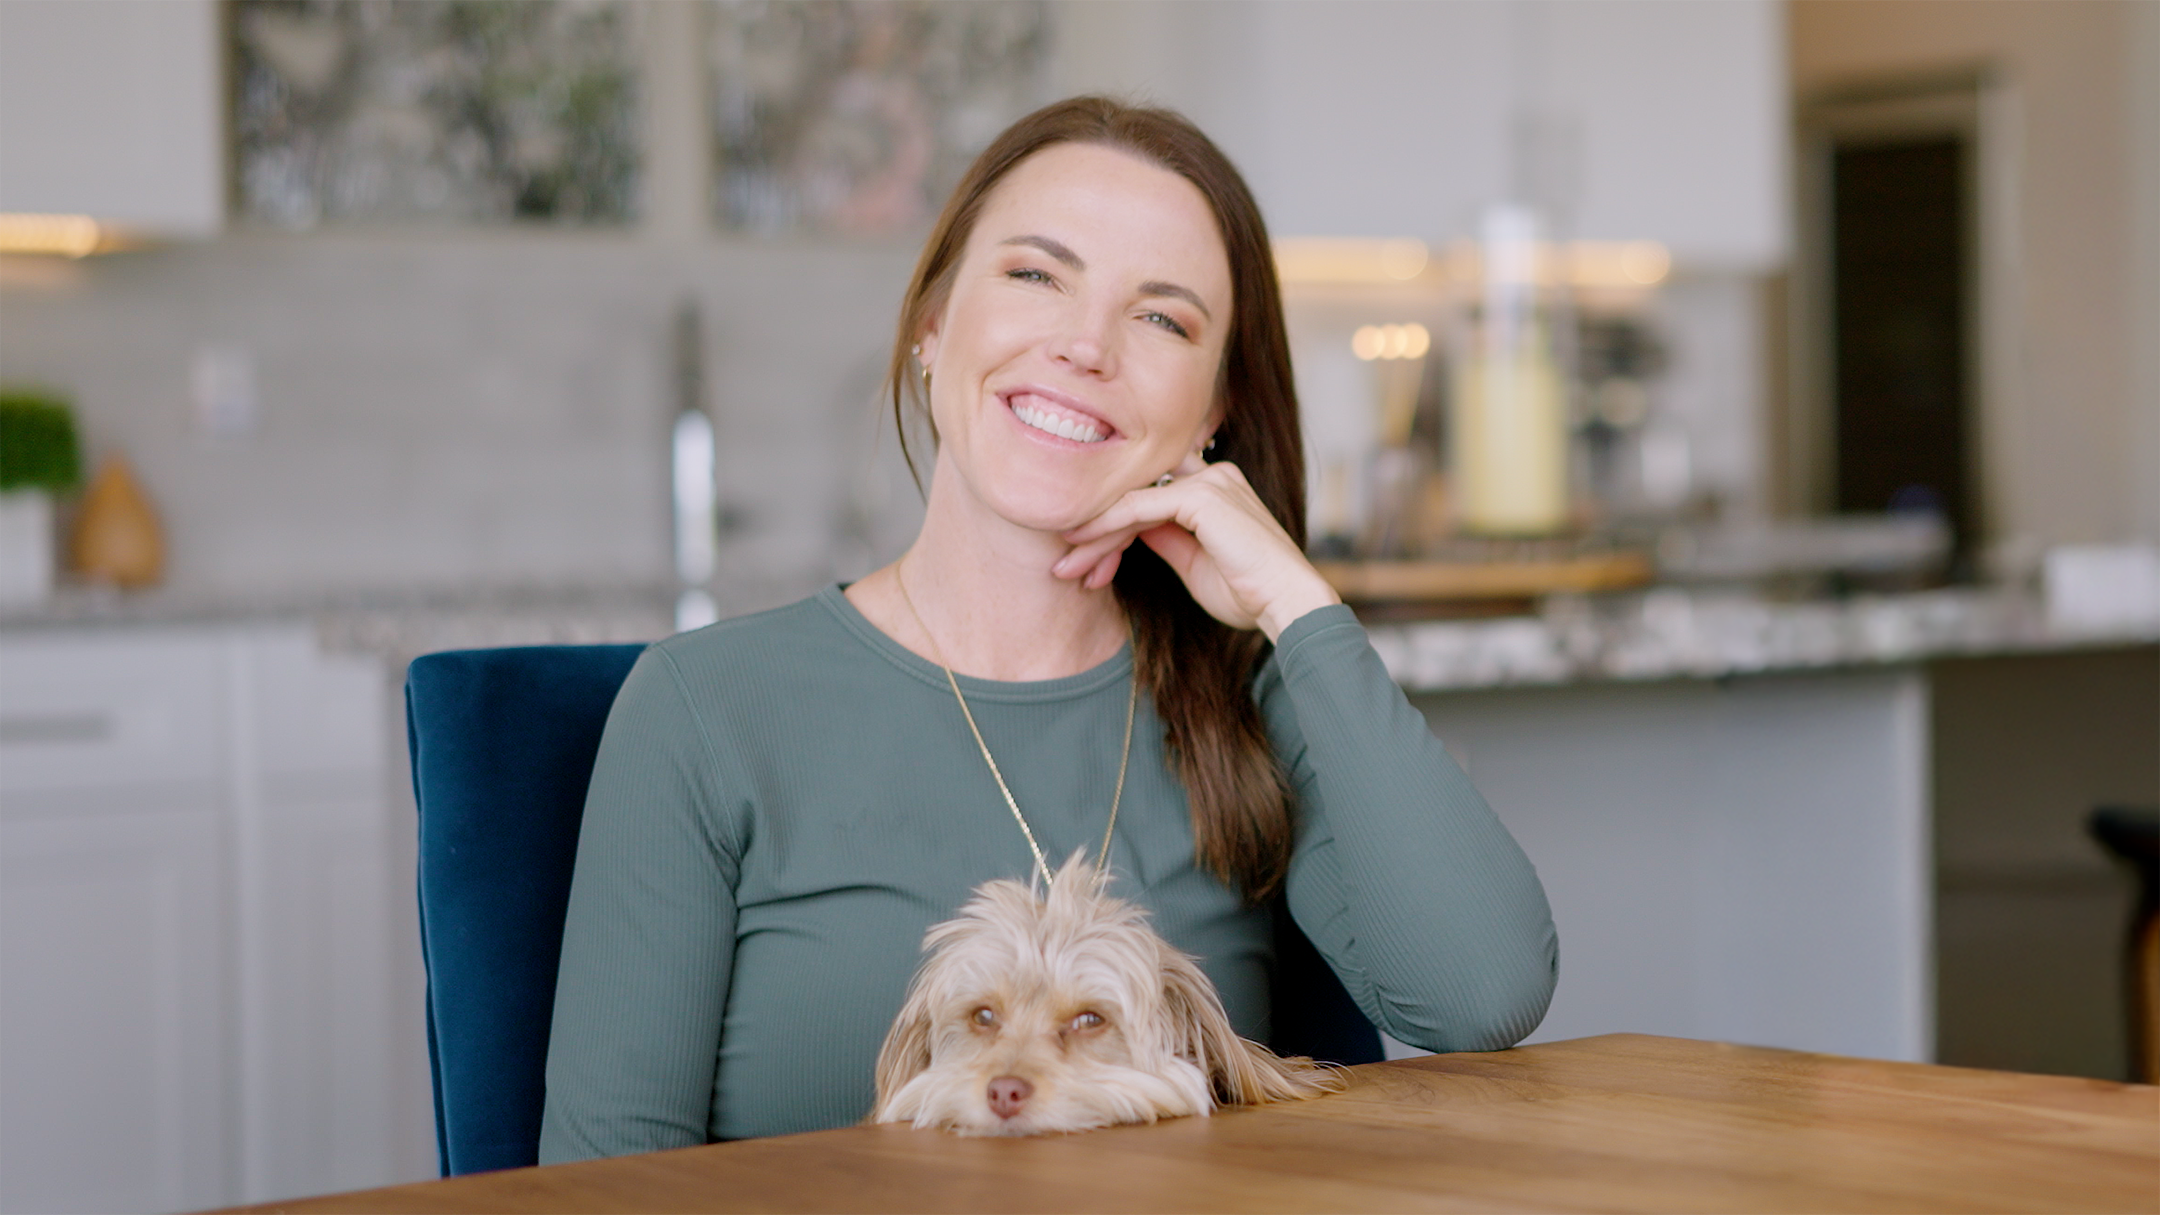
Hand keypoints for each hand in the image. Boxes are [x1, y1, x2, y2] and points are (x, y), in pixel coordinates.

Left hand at [1053, 452, 1341, 640]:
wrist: (1288, 605)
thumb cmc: (1249, 593)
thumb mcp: (1193, 564)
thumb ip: (1163, 539)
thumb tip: (1129, 531)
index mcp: (1215, 487)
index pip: (1149, 495)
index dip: (1113, 527)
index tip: (1083, 561)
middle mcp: (1213, 474)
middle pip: (1136, 494)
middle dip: (1095, 530)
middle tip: (1062, 565)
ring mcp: (1210, 480)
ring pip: (1132, 500)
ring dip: (1094, 535)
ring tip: (1065, 567)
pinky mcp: (1202, 496)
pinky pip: (1140, 506)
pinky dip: (1108, 527)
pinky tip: (1084, 547)